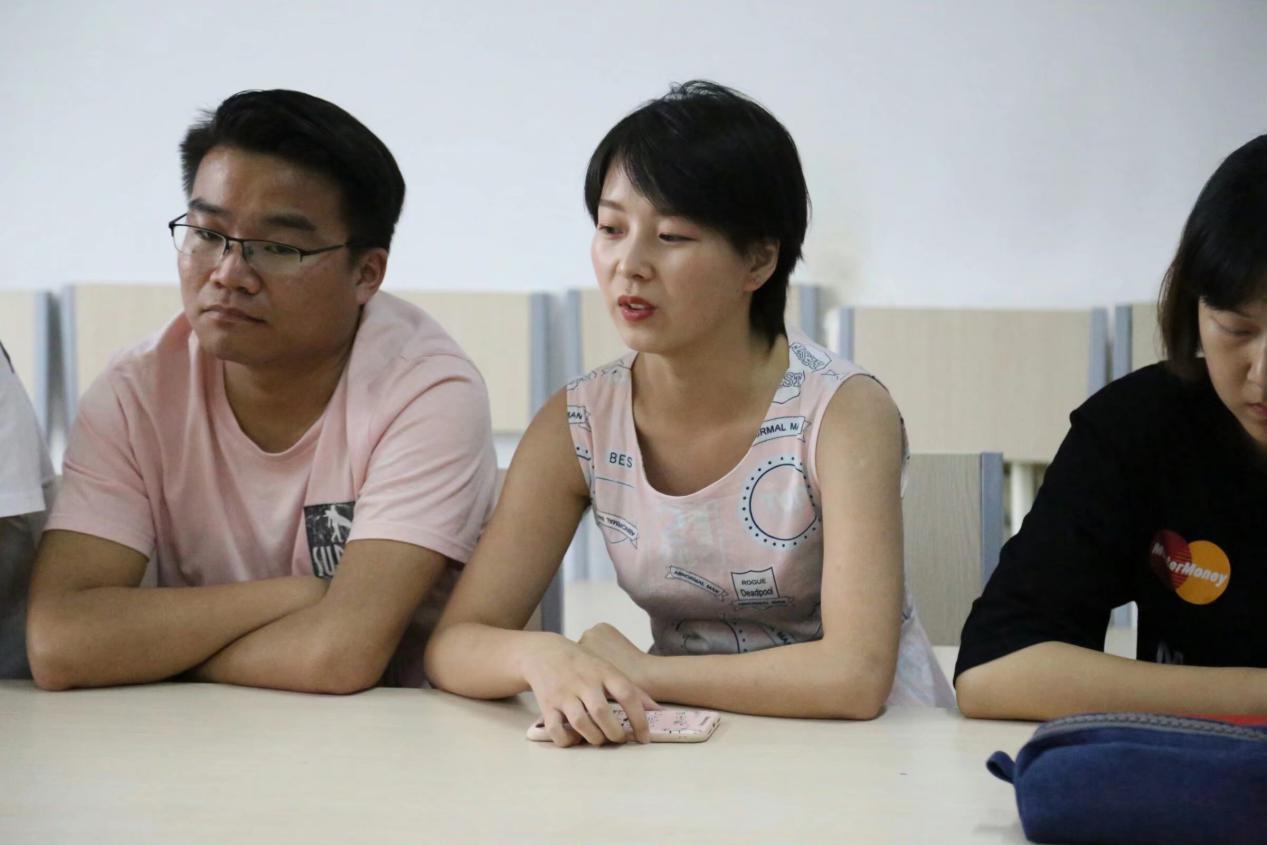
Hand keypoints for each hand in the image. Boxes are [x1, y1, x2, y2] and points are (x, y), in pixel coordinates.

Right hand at [521, 634, 657, 747]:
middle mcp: (584, 682)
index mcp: (604, 672)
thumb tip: (658, 711)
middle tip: (619, 739)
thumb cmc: (584, 663)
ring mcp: (564, 693)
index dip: (639, 719)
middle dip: (615, 733)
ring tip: (601, 740)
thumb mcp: (609, 669)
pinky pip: (556, 729)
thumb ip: (633, 690)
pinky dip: (567, 740)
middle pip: (602, 712)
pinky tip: (576, 739)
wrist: (544, 652)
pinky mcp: (547, 704)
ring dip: (594, 738)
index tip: (644, 738)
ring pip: (581, 722)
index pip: (627, 694)